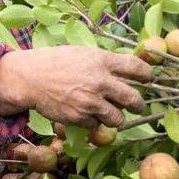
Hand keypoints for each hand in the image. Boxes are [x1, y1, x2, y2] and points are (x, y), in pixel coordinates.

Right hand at [0, 46, 152, 128]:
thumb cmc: (56, 63)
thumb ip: (104, 62)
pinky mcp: (80, 117)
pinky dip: (94, 121)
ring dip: (116, 116)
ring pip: (118, 118)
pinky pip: (97, 125)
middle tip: (138, 105)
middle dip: (139, 104)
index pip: (137, 68)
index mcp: (101, 61)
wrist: (30, 78)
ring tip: (109, 112)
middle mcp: (99, 81)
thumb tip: (128, 69)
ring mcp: (90, 102)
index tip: (148, 79)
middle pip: (134, 99)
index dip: (148, 75)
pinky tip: (85, 113)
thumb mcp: (82, 53)